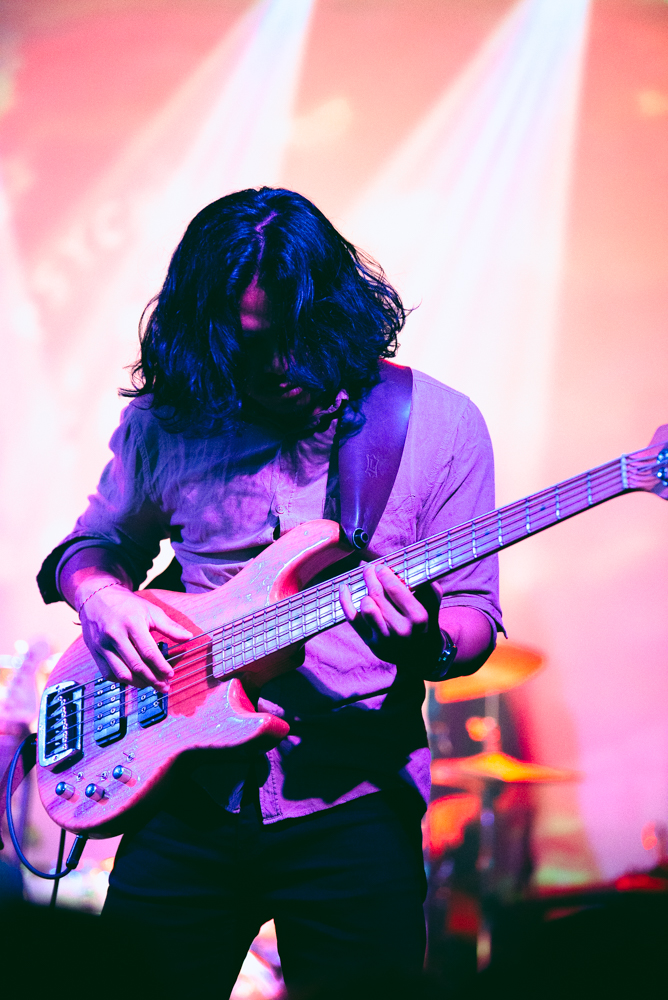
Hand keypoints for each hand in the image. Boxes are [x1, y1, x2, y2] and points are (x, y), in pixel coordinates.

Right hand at [78, 583, 192, 690]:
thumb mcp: (150, 610)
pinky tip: (135, 680)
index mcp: (131, 623)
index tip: (171, 675)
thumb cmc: (127, 605)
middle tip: (164, 687)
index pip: (148, 652)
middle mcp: (114, 635)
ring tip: (151, 685)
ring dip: (139, 684)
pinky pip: (109, 674)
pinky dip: (123, 681)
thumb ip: (169, 626)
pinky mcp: (94, 653)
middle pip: (136, 666)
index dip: (161, 667)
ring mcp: (102, 646)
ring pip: (122, 674)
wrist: (96, 598)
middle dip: (153, 680)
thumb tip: (188, 637)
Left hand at [339, 563, 442, 665]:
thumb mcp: (432, 605)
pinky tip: (344, 588)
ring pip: (365, 606)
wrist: (421, 656)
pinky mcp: (370, 643)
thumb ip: (426, 586)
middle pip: (377, 595)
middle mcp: (400, 629)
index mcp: (417, 617)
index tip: (381, 566)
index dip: (384, 573)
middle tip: (369, 568)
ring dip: (364, 591)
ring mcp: (384, 638)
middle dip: (370, 577)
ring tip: (368, 583)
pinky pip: (352, 618)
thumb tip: (408, 568)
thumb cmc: (425, 623)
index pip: (395, 588)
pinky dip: (345, 601)